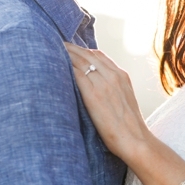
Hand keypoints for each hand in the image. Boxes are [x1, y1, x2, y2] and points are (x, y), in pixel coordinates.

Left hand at [64, 44, 149, 159]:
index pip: (98, 55)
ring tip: (49, 49)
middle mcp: (113, 75)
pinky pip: (76, 74)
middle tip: (54, 43)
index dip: (82, 50)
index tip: (69, 48)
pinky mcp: (93, 94)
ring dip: (65, 53)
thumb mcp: (124, 100)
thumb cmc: (128, 127)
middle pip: (87, 54)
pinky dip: (65, 67)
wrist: (135, 140)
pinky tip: (54, 66)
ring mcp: (103, 83)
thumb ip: (111, 89)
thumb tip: (95, 88)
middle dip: (70, 48)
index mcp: (121, 75)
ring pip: (80, 60)